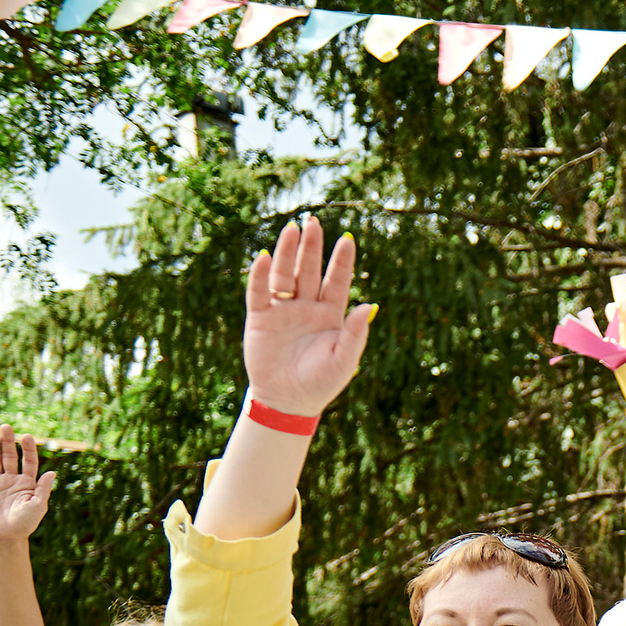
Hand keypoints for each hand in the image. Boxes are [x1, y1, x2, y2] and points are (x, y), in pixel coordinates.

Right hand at [0, 426, 56, 542]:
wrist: (6, 537)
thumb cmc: (25, 523)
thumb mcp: (38, 506)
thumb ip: (43, 489)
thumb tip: (52, 472)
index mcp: (27, 483)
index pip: (28, 461)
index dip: (28, 449)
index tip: (26, 436)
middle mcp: (12, 480)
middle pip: (10, 456)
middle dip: (8, 442)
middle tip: (6, 427)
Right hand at [245, 216, 375, 416]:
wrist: (288, 402)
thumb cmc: (321, 383)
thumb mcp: (344, 361)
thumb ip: (355, 334)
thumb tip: (367, 306)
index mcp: (330, 315)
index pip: (336, 282)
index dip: (341, 262)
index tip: (347, 240)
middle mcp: (306, 307)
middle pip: (309, 271)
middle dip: (312, 248)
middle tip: (314, 222)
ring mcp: (282, 310)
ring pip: (285, 275)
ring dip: (288, 253)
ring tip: (292, 229)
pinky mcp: (260, 318)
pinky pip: (259, 292)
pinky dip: (260, 275)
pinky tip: (265, 257)